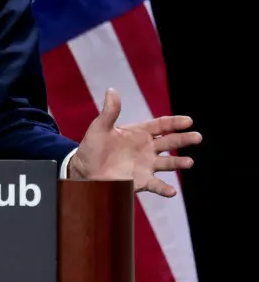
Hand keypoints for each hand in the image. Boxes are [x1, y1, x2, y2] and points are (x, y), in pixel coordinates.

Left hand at [68, 88, 200, 196]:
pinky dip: (164, 189)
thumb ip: (109, 111)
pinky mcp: (142, 181)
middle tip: (197, 137)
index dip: (175, 123)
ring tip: (189, 162)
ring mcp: (147, 165)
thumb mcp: (100, 127)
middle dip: (184, 139)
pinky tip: (172, 191)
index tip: (188, 121)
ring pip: (168, 163)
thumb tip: (111, 90)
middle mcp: (148, 148)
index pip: (162, 125)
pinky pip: (156, 185)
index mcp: (140, 132)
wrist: (84, 169)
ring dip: (178, 163)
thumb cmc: (93, 146)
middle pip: (170, 142)